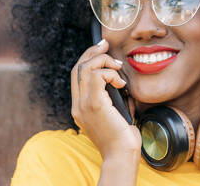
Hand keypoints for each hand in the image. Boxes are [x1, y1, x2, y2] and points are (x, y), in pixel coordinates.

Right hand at [70, 39, 141, 160]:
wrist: (121, 154)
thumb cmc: (122, 138)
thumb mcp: (115, 113)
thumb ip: (111, 98)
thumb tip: (120, 82)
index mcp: (80, 107)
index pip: (77, 75)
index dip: (88, 58)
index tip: (102, 49)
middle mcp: (78, 105)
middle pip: (78, 67)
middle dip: (92, 52)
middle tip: (106, 45)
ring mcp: (83, 105)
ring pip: (85, 68)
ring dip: (103, 61)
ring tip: (117, 67)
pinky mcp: (94, 105)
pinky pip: (97, 76)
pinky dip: (110, 73)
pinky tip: (120, 82)